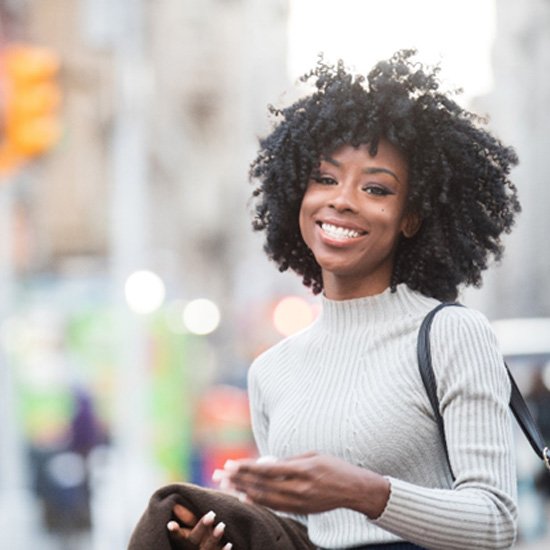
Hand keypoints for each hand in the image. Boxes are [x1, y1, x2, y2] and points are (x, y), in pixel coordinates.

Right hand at [167, 505, 232, 549]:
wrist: (206, 549)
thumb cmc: (199, 540)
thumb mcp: (192, 530)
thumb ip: (187, 518)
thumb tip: (175, 504)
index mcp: (186, 543)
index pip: (179, 537)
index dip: (175, 531)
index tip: (170, 524)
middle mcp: (193, 549)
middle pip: (194, 540)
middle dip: (202, 527)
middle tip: (212, 514)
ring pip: (208, 548)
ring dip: (214, 537)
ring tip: (222, 525)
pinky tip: (229, 544)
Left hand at [226, 452, 389, 517]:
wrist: (354, 490)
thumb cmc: (334, 467)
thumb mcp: (312, 455)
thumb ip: (289, 460)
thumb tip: (266, 462)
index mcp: (302, 469)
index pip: (267, 469)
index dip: (246, 468)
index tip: (230, 465)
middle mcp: (299, 488)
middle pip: (262, 485)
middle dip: (238, 480)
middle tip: (220, 475)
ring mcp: (300, 502)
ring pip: (265, 498)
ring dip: (244, 491)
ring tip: (227, 487)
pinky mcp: (301, 510)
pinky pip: (275, 507)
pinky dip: (259, 502)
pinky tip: (246, 498)